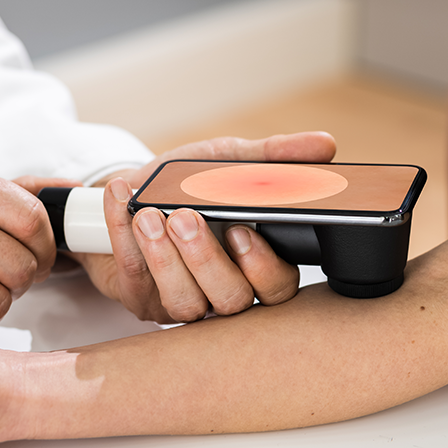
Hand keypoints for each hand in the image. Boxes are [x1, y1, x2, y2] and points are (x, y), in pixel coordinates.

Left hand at [77, 132, 336, 322]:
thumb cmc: (187, 184)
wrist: (131, 192)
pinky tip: (122, 200)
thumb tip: (325, 146)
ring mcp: (182, 300)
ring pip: (184, 302)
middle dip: (207, 260)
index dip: (263, 267)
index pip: (277, 288)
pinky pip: (135, 279)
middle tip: (186, 218)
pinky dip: (124, 235)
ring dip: (164, 257)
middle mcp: (222, 291)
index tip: (243, 230)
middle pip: (231, 299)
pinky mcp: (141, 299)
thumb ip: (274, 158)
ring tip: (150, 216)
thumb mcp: (230, 162)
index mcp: (254, 265)